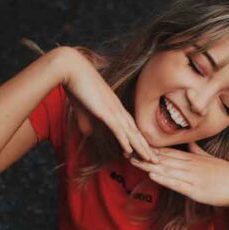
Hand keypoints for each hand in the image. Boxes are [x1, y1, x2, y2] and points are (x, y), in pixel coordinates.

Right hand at [62, 48, 159, 162]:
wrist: (72, 69)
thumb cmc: (77, 86)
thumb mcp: (84, 110)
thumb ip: (88, 122)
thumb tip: (89, 134)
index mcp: (115, 107)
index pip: (131, 127)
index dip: (139, 141)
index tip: (146, 152)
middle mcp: (118, 108)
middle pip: (136, 131)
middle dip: (146, 147)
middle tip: (156, 160)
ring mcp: (113, 109)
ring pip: (131, 132)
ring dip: (141, 148)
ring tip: (151, 160)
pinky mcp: (105, 111)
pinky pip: (118, 129)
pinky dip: (124, 140)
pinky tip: (130, 151)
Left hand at [129, 141, 228, 210]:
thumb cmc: (227, 175)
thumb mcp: (211, 160)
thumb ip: (198, 152)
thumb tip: (189, 143)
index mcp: (192, 159)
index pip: (167, 151)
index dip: (150, 147)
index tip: (135, 143)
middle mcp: (189, 165)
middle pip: (162, 158)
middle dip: (143, 155)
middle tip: (125, 149)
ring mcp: (192, 177)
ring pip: (166, 169)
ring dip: (148, 165)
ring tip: (132, 160)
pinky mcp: (195, 189)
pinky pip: (176, 183)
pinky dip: (164, 178)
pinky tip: (152, 174)